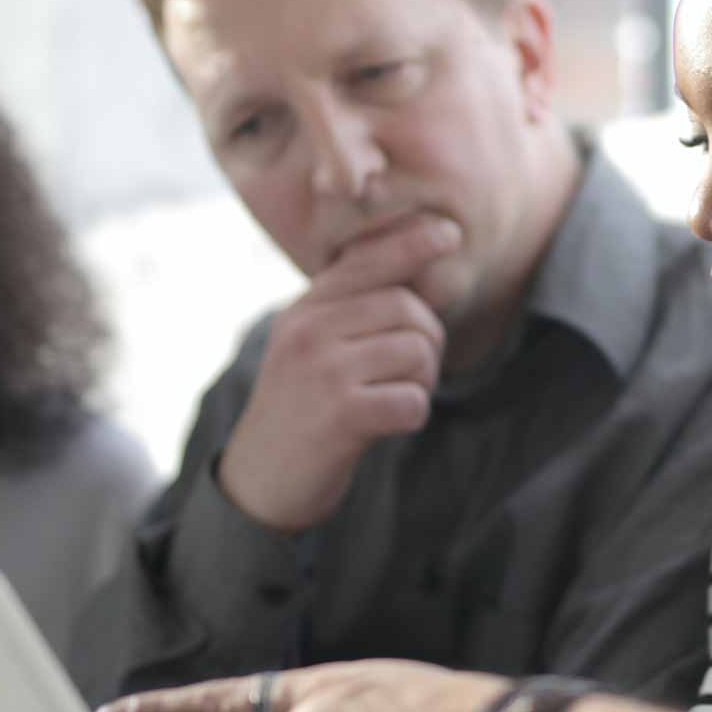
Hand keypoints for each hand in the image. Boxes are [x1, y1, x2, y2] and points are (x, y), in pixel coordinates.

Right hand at [218, 215, 455, 531]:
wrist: (261, 480)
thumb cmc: (302, 409)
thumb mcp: (312, 347)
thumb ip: (353, 311)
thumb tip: (423, 274)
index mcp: (304, 310)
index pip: (366, 263)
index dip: (411, 244)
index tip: (449, 232)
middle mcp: (309, 331)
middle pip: (406, 308)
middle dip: (429, 340)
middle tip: (416, 372)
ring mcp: (323, 371)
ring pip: (416, 352)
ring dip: (422, 381)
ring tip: (396, 398)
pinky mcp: (341, 415)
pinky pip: (412, 400)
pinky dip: (413, 414)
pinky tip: (389, 423)